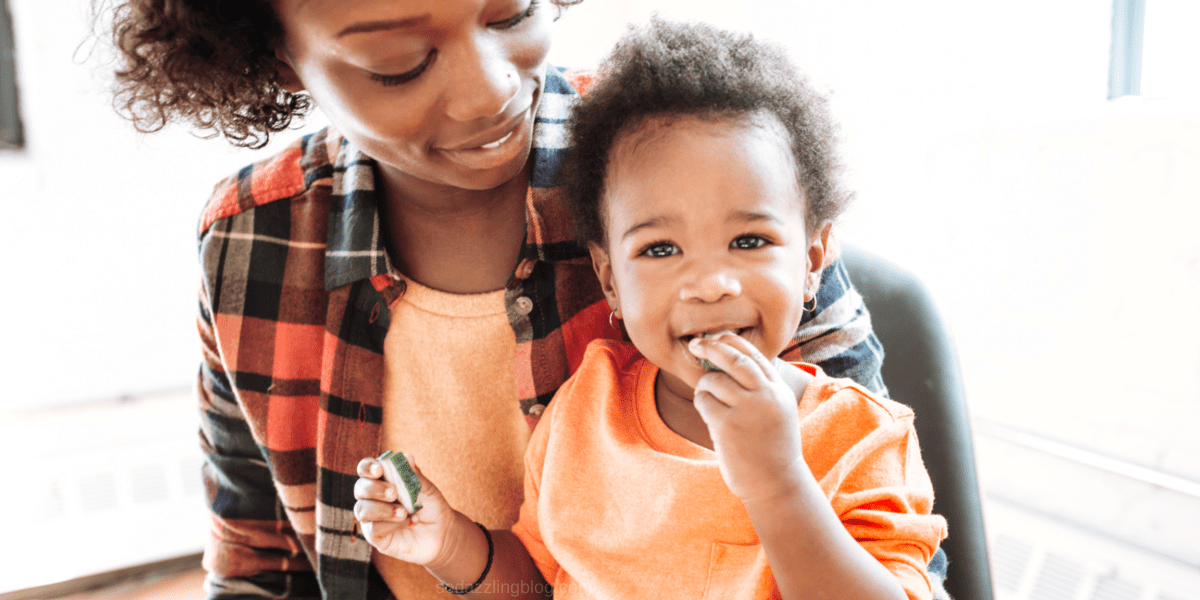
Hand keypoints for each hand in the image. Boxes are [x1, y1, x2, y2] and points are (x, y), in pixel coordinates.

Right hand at [354, 454, 464, 566]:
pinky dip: (391, 525)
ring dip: (383, 510)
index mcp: (382, 480)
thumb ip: (414, 475)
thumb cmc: (431, 505)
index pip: (365, 470)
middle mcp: (372, 498)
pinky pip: (373, 530)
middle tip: (394, 493)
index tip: (379, 469)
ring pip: (362, 510)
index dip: (368, 467)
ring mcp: (372, 518)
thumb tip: (407, 457)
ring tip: (404, 512)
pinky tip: (410, 522)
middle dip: (375, 489)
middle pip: (360, 488)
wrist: (442, 531)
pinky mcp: (376, 537)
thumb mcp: (426, 488)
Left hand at [687, 334, 809, 503]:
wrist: (776, 484)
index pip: (754, 355)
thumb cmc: (772, 448)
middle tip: (696, 343)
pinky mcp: (727, 425)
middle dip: (712, 346)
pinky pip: (704, 401)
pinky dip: (701, 402)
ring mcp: (747, 410)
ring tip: (707, 396)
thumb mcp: (778, 412)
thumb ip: (761, 388)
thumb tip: (728, 360)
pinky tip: (707, 413)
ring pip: (714, 380)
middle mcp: (766, 396)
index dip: (732, 342)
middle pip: (734, 359)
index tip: (717, 337)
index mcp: (779, 391)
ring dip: (704, 384)